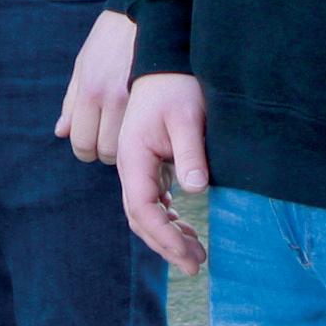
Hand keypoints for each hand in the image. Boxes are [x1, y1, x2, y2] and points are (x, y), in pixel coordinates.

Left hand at [55, 9, 137, 163]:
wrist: (146, 10)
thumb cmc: (110, 37)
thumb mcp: (83, 64)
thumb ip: (71, 102)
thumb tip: (60, 132)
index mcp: (89, 90)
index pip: (82, 143)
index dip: (86, 150)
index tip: (93, 144)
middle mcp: (110, 97)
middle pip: (106, 150)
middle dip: (106, 150)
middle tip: (112, 137)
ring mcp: (136, 98)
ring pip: (129, 146)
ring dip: (128, 146)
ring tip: (130, 133)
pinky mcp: (157, 95)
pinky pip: (148, 131)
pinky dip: (145, 136)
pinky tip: (145, 127)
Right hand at [117, 72, 209, 273]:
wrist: (165, 61)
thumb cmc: (177, 87)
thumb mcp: (188, 117)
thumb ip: (190, 153)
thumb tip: (196, 190)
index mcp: (132, 156)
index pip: (143, 209)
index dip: (165, 236)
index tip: (190, 255)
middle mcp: (129, 164)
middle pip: (140, 217)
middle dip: (166, 245)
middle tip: (197, 264)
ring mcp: (136, 165)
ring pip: (144, 211)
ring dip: (167, 234)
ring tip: (196, 252)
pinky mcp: (147, 162)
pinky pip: (151, 200)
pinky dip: (167, 218)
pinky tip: (185, 228)